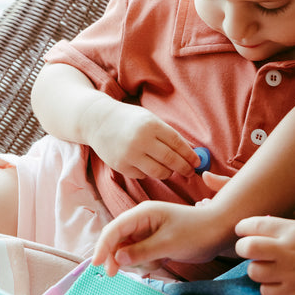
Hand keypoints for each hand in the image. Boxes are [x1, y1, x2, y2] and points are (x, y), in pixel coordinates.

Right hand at [85, 100, 200, 179]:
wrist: (97, 121)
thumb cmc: (130, 120)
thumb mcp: (150, 119)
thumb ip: (168, 135)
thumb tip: (191, 152)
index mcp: (151, 125)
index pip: (177, 143)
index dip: (190, 155)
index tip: (197, 162)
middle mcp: (141, 140)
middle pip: (170, 160)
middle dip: (184, 168)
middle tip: (190, 172)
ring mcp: (129, 154)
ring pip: (159, 172)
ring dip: (168, 173)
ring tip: (170, 169)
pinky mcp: (121, 166)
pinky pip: (143, 175)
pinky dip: (149, 173)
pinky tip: (148, 166)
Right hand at [92, 201, 235, 275]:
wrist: (219, 231)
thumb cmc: (196, 232)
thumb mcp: (168, 243)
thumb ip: (141, 251)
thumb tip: (118, 259)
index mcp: (143, 213)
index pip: (114, 229)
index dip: (102, 246)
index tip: (97, 265)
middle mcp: (142, 221)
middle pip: (117, 241)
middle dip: (118, 258)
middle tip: (117, 274)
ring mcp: (148, 232)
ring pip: (127, 252)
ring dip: (136, 262)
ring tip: (157, 262)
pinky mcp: (155, 242)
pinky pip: (140, 256)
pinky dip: (146, 263)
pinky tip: (160, 262)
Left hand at [233, 216, 294, 294]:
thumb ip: (280, 229)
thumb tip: (253, 228)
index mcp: (292, 230)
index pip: (250, 226)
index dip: (243, 230)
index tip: (245, 233)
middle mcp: (287, 251)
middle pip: (245, 248)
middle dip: (244, 249)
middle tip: (252, 252)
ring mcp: (289, 275)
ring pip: (253, 272)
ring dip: (259, 270)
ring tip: (272, 269)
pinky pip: (265, 292)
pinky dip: (270, 288)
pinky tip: (283, 283)